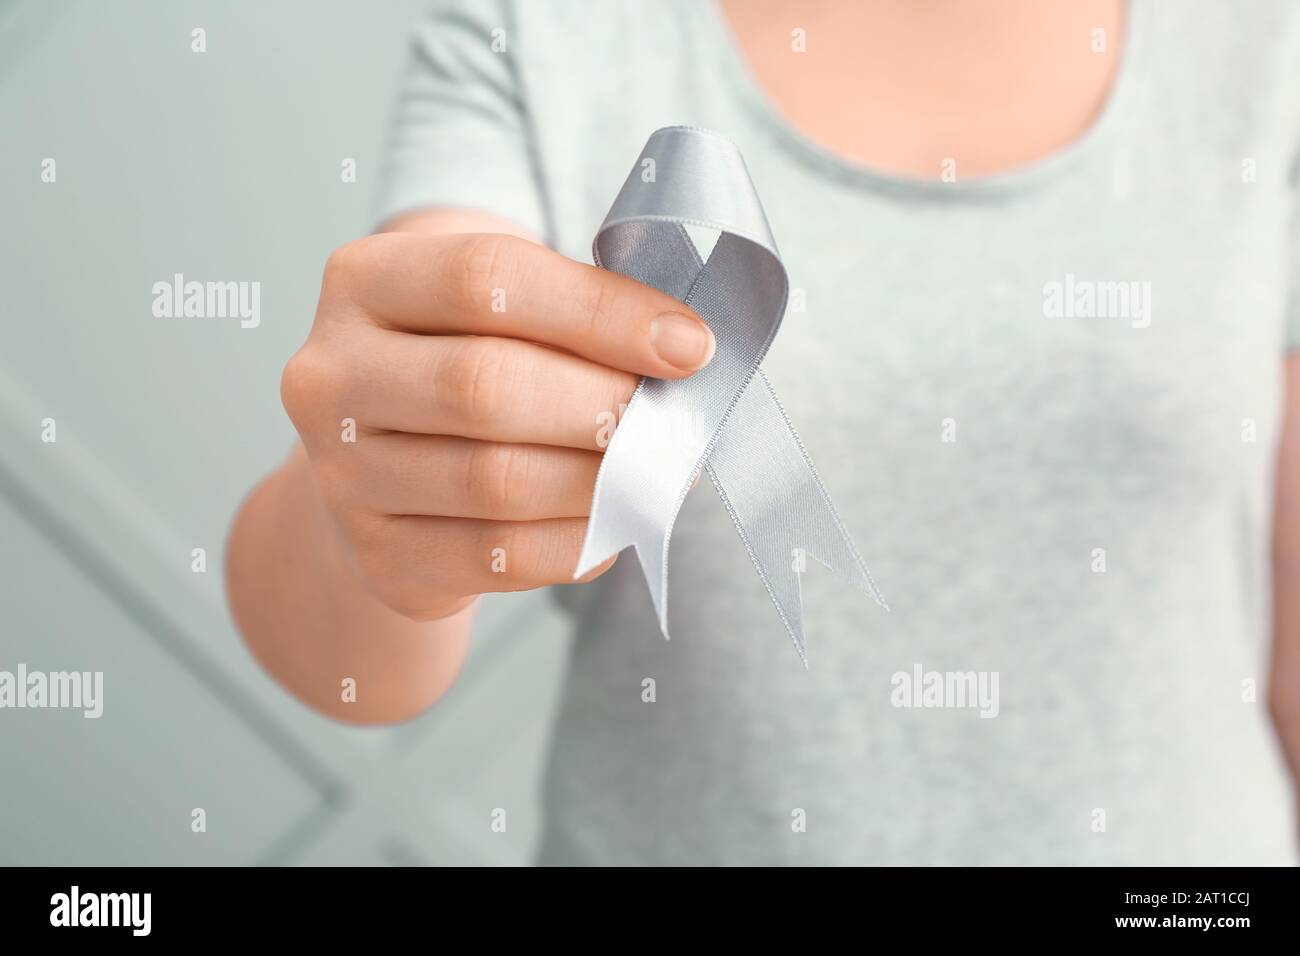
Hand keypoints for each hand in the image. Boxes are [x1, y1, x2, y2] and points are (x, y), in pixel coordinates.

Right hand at [280, 232, 714, 621]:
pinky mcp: (379, 557)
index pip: (487, 278)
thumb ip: (574, 310)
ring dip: (601, 480)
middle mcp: (329, 375)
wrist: (385, 462)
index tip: (688, 346)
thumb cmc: (466, 359)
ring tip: (657, 470)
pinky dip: (579, 541)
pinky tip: (615, 519)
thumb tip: (681, 351)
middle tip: (674, 420)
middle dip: (603, 405)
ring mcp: (342, 475)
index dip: (601, 312)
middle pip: (484, 386)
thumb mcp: (500, 306)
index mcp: (363, 281)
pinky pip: (500, 557)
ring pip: (497, 481)